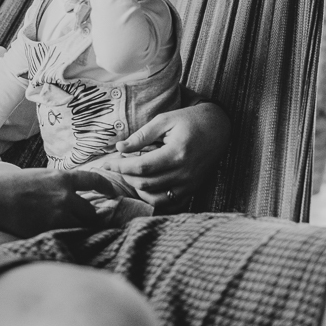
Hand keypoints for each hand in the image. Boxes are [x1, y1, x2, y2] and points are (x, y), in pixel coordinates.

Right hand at [0, 167, 123, 237]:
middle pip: (91, 211)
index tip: (113, 193)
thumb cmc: (13, 186)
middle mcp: (65, 195)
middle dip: (89, 217)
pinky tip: (58, 235)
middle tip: (83, 222)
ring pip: (81, 226)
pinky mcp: (51, 229)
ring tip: (68, 230)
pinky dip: (66, 236)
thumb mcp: (40, 177)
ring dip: (78, 228)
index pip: (94, 180)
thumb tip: (72, 194)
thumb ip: (59, 185)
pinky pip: (68, 235)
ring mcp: (59, 213)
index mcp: (62, 178)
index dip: (106, 187)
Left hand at [99, 101, 229, 212]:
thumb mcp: (164, 120)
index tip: (107, 162)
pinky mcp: (192, 190)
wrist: (218, 128)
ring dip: (137, 189)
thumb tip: (119, 147)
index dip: (120, 166)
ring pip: (155, 198)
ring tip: (131, 174)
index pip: (141, 167)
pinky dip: (154, 200)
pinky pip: (170, 204)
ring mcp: (190, 184)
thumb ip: (141, 136)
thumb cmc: (189, 120)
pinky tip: (145, 187)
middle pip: (146, 184)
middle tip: (118, 164)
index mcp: (176, 153)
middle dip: (126, 176)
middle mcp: (184, 173)